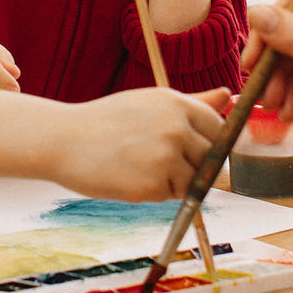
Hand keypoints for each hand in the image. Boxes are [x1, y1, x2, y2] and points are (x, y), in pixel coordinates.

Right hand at [43, 87, 223, 199]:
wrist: (64, 139)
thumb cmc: (108, 120)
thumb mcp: (151, 103)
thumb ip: (194, 103)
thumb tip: (228, 96)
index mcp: (177, 104)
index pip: (221, 130)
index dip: (211, 144)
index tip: (194, 150)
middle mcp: (176, 128)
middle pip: (213, 159)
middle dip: (196, 166)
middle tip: (162, 162)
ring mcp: (166, 157)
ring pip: (195, 181)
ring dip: (176, 182)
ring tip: (143, 167)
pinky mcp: (153, 185)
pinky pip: (172, 196)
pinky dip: (157, 193)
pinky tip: (132, 177)